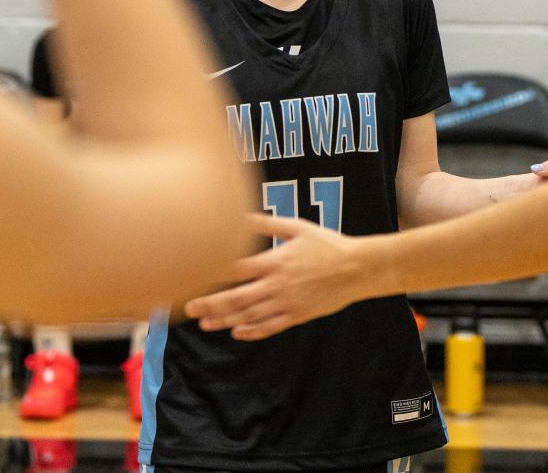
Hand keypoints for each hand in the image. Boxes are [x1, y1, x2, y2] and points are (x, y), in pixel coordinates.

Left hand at [184, 214, 365, 340]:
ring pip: (251, 315)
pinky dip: (253, 331)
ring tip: (205, 324)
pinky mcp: (298, 315)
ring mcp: (288, 302)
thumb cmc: (326, 244)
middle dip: (211, 304)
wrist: (358, 268)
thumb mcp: (296, 227)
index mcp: (275, 261)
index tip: (192, 275)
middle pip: (237, 297)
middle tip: (189, 309)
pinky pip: (271, 326)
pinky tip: (237, 333)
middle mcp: (278, 284)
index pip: (237, 268)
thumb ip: (266, 222)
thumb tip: (239, 214)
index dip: (213, 272)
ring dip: (226, 320)